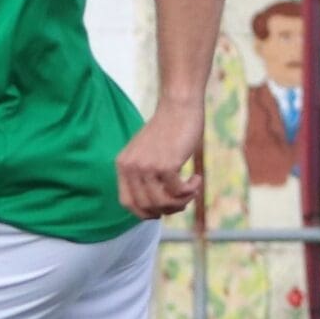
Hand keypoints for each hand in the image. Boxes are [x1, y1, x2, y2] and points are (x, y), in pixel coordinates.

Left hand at [115, 100, 202, 217]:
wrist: (179, 106)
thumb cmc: (167, 130)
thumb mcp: (146, 153)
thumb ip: (144, 176)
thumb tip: (155, 208)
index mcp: (123, 165)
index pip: (127, 203)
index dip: (145, 212)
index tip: (161, 210)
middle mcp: (131, 167)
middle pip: (147, 207)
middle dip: (168, 209)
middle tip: (183, 200)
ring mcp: (147, 167)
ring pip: (163, 203)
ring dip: (182, 202)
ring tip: (192, 190)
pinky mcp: (166, 165)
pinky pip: (178, 192)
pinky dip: (191, 190)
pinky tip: (196, 178)